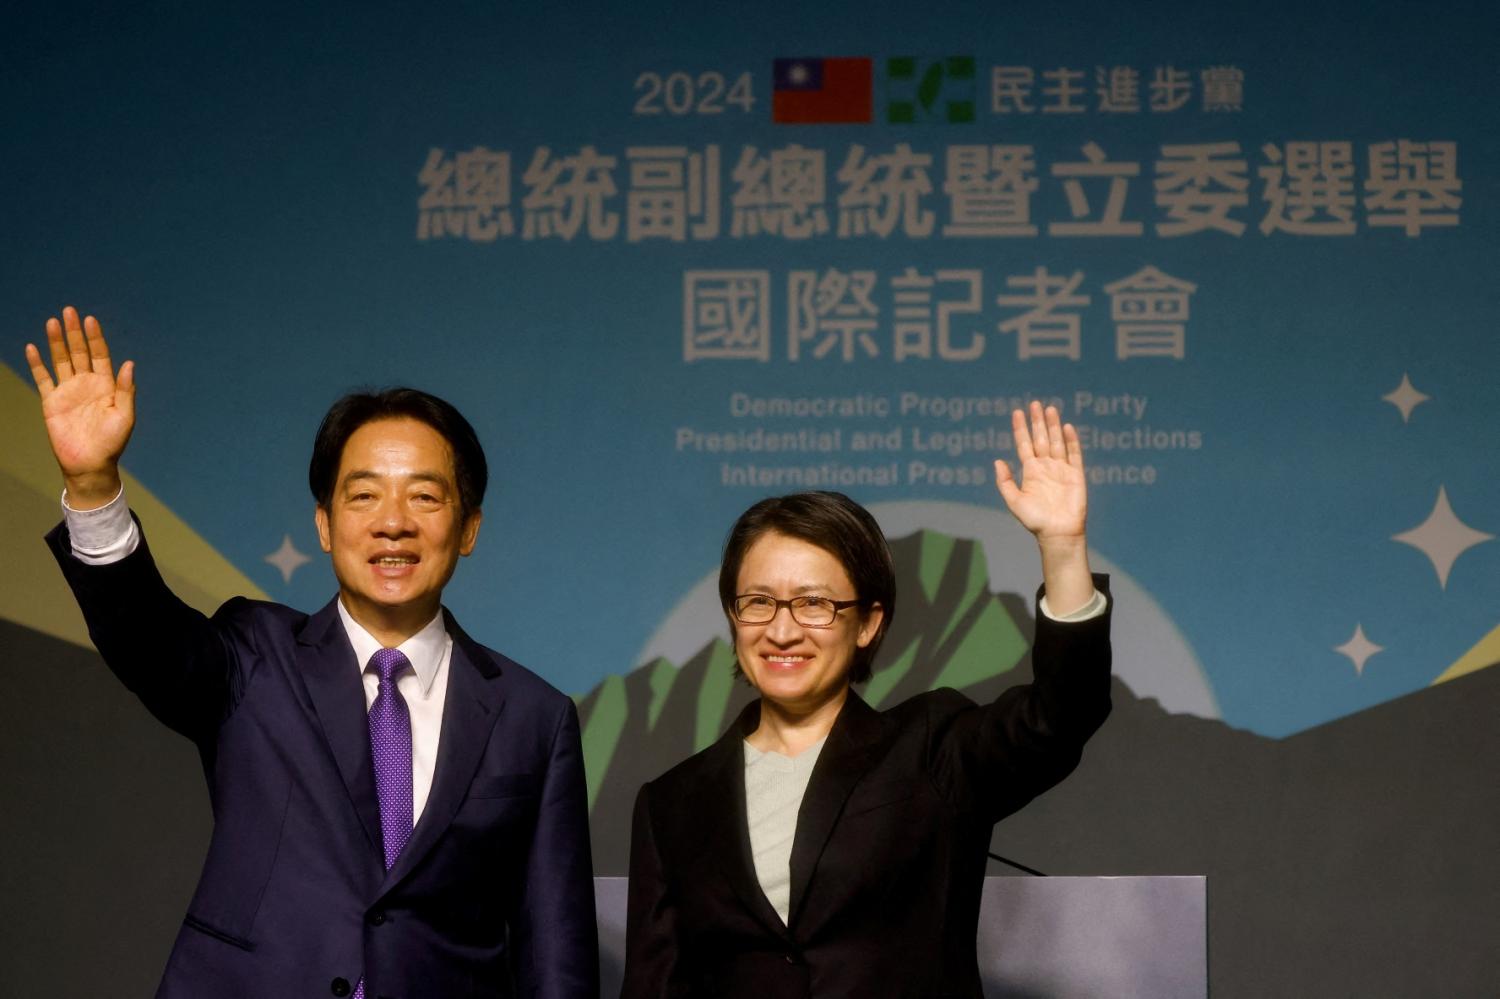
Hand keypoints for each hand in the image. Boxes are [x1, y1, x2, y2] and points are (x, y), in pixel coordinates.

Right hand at [24, 306, 134, 507]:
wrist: (90, 463)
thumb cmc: (112, 442)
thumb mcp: (124, 415)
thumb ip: (125, 389)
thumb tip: (129, 363)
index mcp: (106, 385)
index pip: (100, 355)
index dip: (95, 338)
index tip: (90, 320)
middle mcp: (87, 384)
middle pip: (79, 352)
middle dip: (74, 332)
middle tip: (69, 311)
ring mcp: (68, 391)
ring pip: (60, 360)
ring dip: (56, 342)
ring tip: (52, 322)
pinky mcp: (51, 402)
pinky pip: (43, 378)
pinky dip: (37, 364)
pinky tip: (32, 348)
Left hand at [993, 401, 1085, 540]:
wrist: (1058, 533)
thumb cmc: (1035, 521)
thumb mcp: (1014, 501)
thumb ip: (1005, 482)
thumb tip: (997, 460)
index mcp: (1030, 472)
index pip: (1024, 444)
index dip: (1020, 429)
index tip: (1017, 412)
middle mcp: (1045, 467)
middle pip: (1041, 439)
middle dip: (1037, 422)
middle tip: (1035, 403)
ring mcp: (1061, 469)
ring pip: (1057, 442)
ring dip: (1053, 426)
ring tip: (1049, 409)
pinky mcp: (1076, 475)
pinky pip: (1074, 454)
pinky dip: (1071, 441)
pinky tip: (1067, 427)